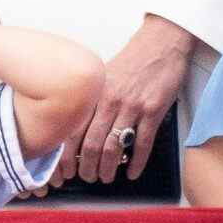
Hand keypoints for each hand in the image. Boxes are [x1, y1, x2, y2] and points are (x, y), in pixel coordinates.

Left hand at [69, 14, 194, 183]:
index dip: (65, 155)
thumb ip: (89, 101)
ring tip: (105, 178)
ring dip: (108, 167)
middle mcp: (109, 102)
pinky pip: (144, 143)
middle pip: (90, 144)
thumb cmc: (129, 62)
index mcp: (92, 94)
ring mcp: (132, 107)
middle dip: (86, 167)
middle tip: (85, 178)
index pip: (71, 131)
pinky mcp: (154, 111)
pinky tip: (132, 173)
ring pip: (114, 146)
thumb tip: (73, 129)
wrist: (159, 44)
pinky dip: (138, 163)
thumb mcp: (101, 78)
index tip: (62, 170)